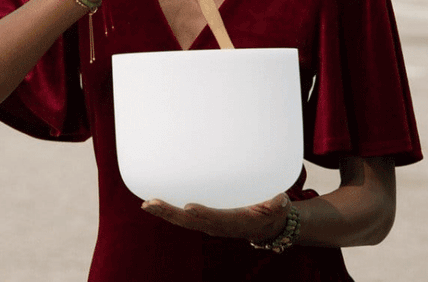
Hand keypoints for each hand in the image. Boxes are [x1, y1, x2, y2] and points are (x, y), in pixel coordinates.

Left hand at [140, 192, 290, 242]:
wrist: (266, 227)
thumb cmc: (271, 213)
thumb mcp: (278, 209)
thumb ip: (278, 206)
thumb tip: (281, 200)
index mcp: (235, 222)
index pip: (216, 219)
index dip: (203, 214)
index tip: (189, 208)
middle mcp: (218, 225)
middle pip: (191, 222)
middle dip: (171, 213)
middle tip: (151, 204)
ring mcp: (209, 223)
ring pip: (183, 220)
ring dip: (165, 212)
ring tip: (146, 204)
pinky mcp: (204, 219)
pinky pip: (184, 216)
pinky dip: (169, 210)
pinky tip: (154, 203)